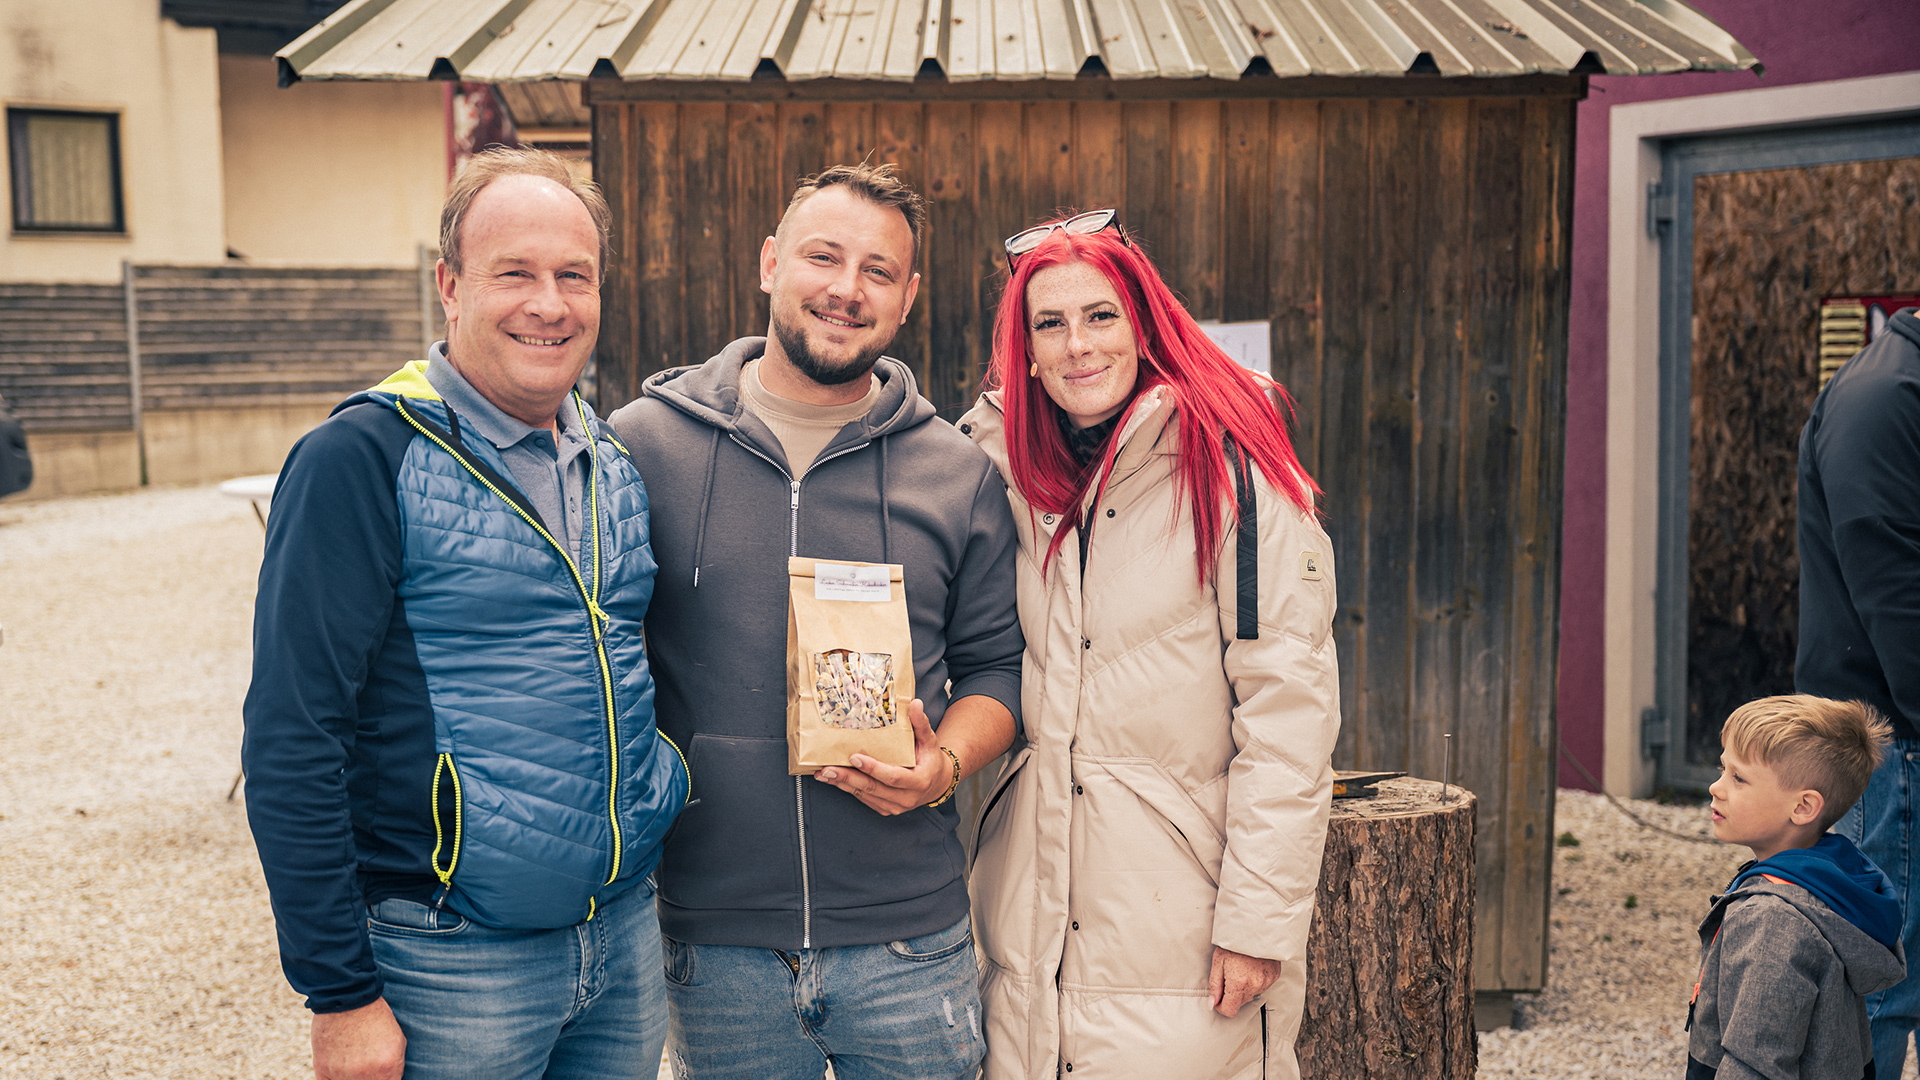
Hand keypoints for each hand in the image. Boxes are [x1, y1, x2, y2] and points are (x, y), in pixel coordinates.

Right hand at [311, 997, 404, 1079]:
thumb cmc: (377, 1017)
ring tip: (354, 1061)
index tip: (383, 1074)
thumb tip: (390, 1079)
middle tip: (367, 1065)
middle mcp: (365, 1075)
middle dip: (370, 1078)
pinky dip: (335, 1077)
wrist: (348, 997)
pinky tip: (340, 1065)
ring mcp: (341, 1074)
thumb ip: (395, 1067)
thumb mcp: (397, 1041)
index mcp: (388, 1068)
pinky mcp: (322, 1069)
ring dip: (352, 1078)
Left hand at [815, 698, 948, 814]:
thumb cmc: (931, 760)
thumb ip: (920, 724)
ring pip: (865, 795)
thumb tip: (914, 704)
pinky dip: (848, 789)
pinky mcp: (885, 809)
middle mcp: (906, 798)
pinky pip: (864, 799)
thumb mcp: (929, 741)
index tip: (854, 757)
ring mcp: (895, 807)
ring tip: (824, 774)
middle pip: (873, 788)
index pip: (892, 777)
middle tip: (828, 769)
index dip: (873, 768)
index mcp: (918, 781)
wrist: (936, 784)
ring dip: (843, 784)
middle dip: (848, 778)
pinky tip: (834, 780)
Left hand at [1209, 947, 1282, 1017]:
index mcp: (1238, 982)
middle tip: (1229, 976)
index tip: (1218, 999)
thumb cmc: (1235, 942)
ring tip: (1242, 969)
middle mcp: (1254, 985)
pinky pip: (1262, 986)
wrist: (1255, 928)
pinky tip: (1252, 968)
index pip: (1229, 1010)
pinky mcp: (1274, 976)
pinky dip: (1255, 981)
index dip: (1221, 1006)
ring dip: (1244, 987)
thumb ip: (1215, 985)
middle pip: (1240, 1003)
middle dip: (1232, 994)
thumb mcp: (1218, 961)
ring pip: (1251, 995)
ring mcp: (1266, 981)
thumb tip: (1212, 1003)